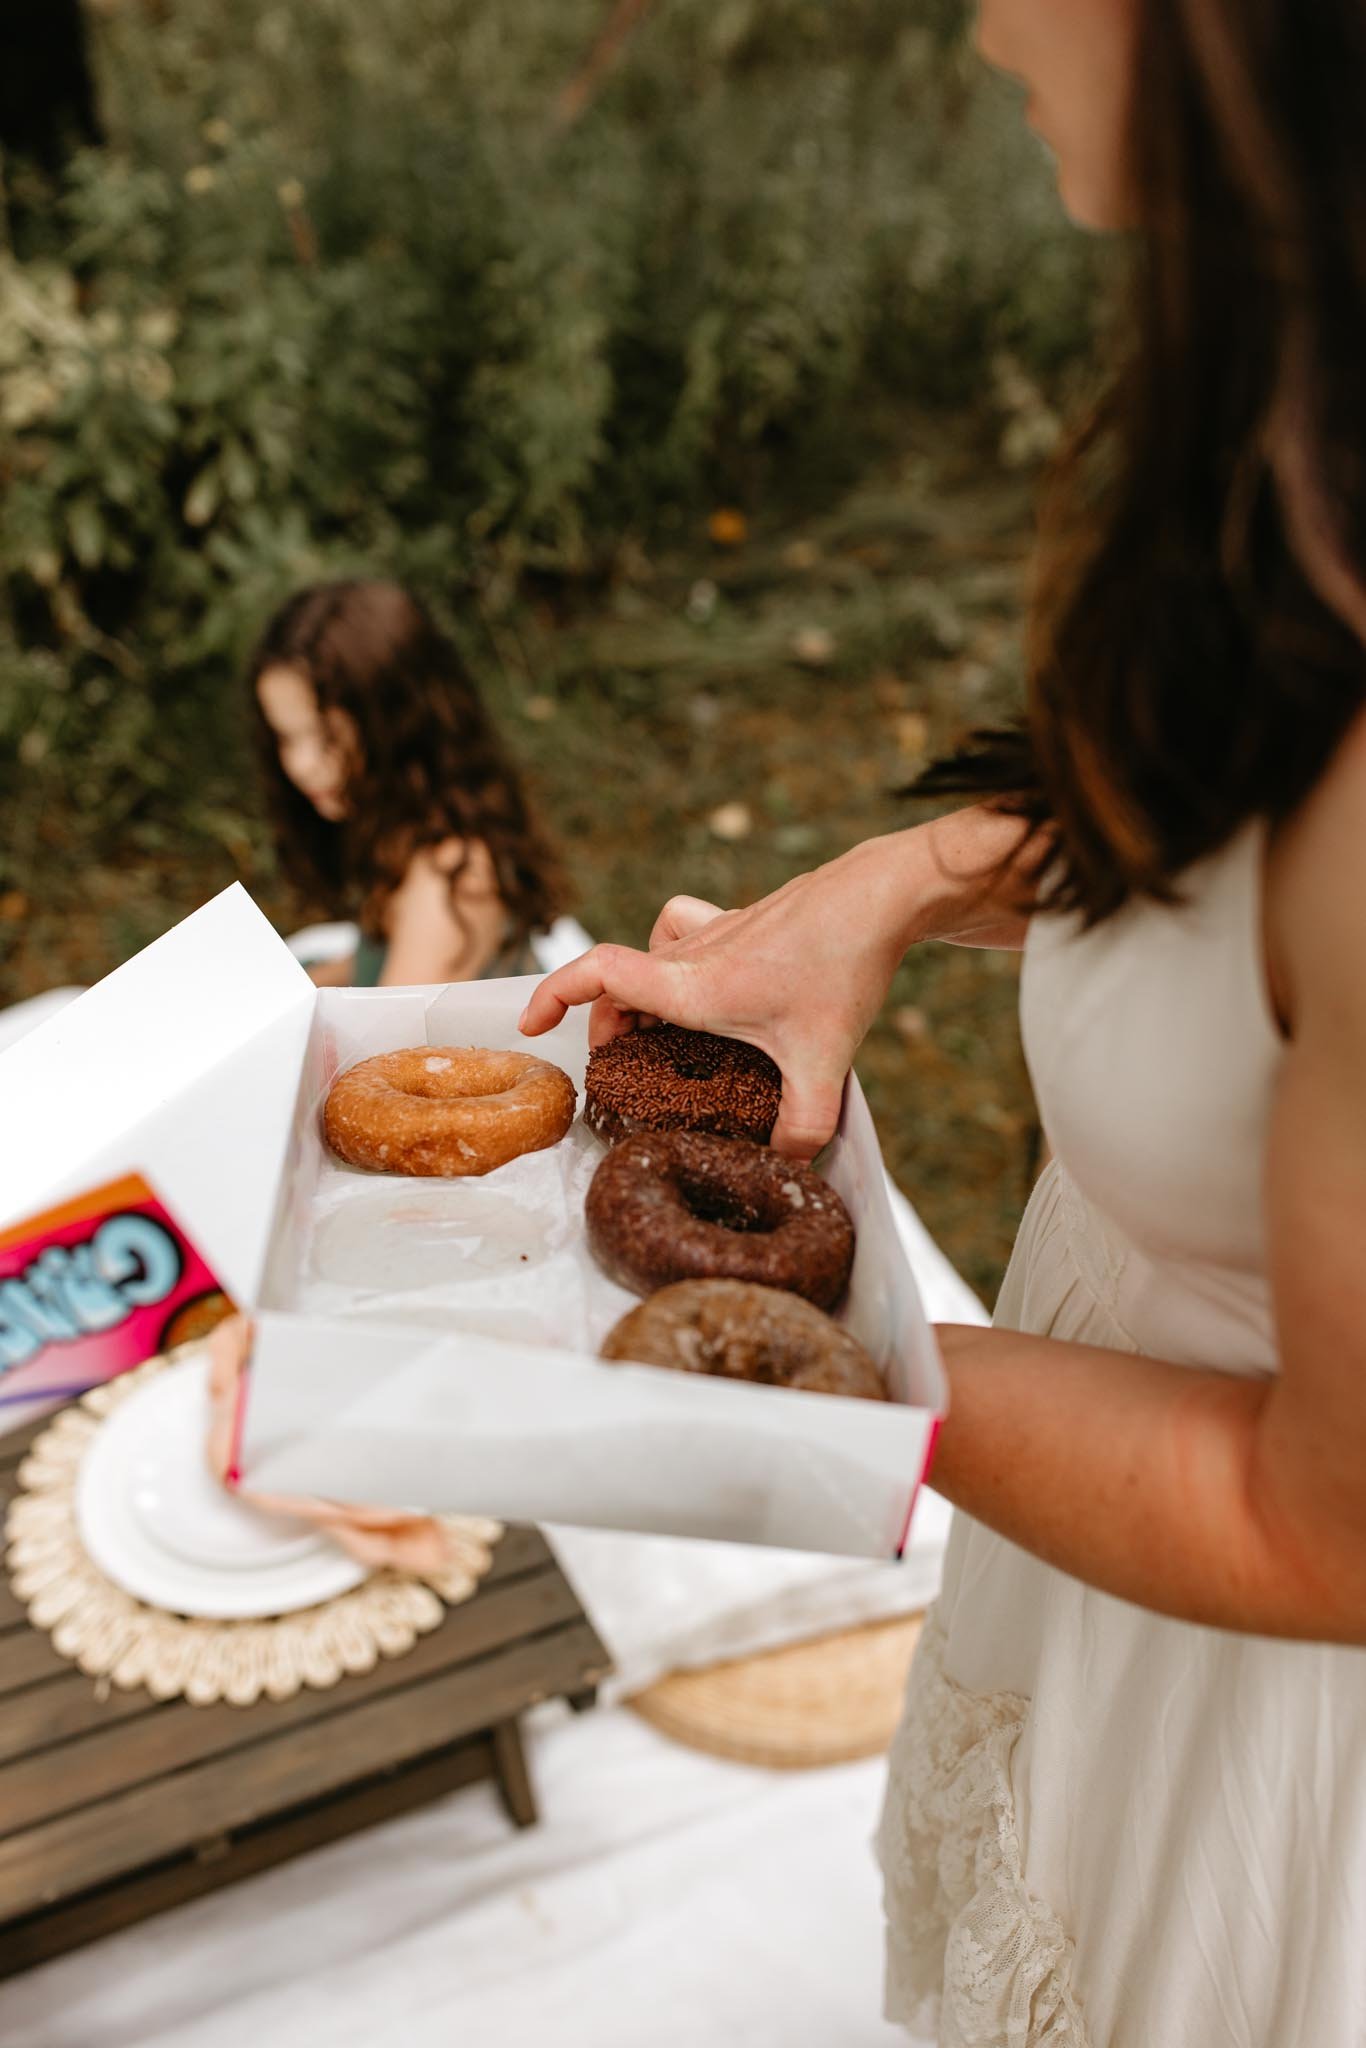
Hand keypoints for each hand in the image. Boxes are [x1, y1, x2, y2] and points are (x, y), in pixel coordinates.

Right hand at [519, 841, 915, 1157]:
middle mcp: (691, 955)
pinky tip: (706, 985)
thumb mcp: (826, 1064)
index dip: (552, 995)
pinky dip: (674, 958)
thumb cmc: (844, 966)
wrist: (880, 895)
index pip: (598, 974)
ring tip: (659, 1035)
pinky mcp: (738, 923)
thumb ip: (803, 1128)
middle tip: (621, 1070)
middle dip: (604, 1027)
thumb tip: (787, 1167)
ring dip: (639, 995)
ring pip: (648, 960)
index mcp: (693, 988)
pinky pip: (680, 935)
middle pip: (618, 982)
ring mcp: (713, 933)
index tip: (527, 1025)